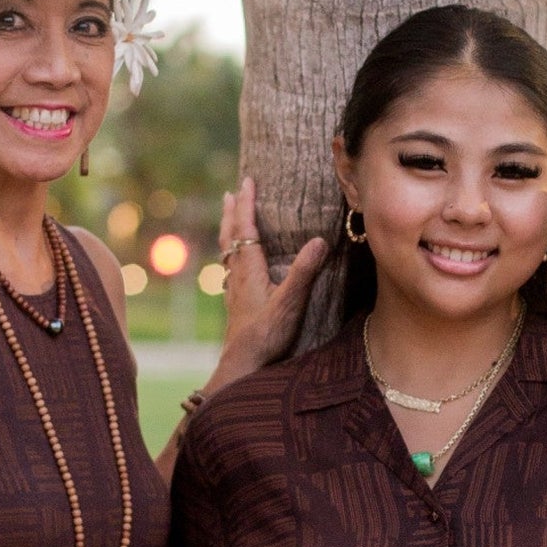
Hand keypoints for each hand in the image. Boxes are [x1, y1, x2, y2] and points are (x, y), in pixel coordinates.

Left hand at [208, 176, 326, 384]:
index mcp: (249, 270)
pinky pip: (230, 270)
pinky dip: (231, 256)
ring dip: (229, 232)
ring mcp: (233, 291)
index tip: (247, 181)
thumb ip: (304, 271)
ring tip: (229, 220)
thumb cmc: (266, 336)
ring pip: (227, 253)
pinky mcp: (235, 305)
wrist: (242, 365)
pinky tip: (234, 265)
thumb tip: (320, 240)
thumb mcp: (290, 302)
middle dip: (232, 213)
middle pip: (230, 237)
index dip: (247, 204)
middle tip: (231, 193)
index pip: (246, 229)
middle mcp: (237, 276)